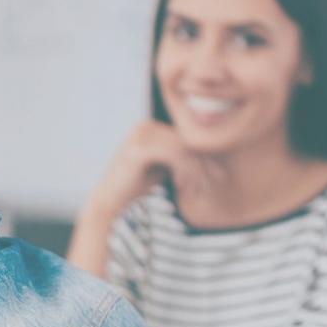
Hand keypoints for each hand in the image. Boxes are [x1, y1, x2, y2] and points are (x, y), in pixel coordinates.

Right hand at [83, 120, 213, 222]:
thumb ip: (181, 158)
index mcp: (150, 127)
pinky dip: (185, 171)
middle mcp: (145, 126)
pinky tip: (182, 187)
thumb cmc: (135, 187)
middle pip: (187, 141)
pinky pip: (175, 155)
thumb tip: (215, 157)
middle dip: (203, 164)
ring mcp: (141, 134)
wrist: (109, 201)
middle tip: (210, 185)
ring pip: (184, 149)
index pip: (186, 138)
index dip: (205, 157)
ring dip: (195, 170)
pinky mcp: (140, 147)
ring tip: (197, 189)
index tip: (217, 176)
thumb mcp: (163, 168)